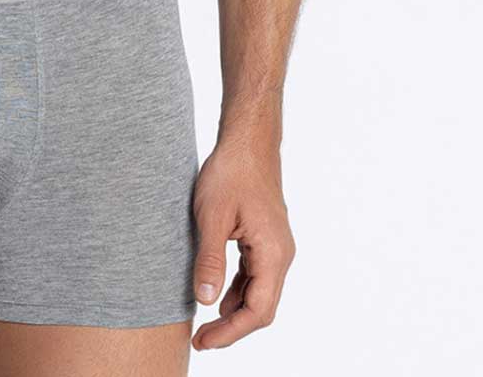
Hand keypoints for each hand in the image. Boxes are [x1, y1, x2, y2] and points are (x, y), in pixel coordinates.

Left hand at [190, 137, 295, 351]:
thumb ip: (210, 260)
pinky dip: (238, 291)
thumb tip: (206, 301)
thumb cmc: (231, 172)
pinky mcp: (266, 239)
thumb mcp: (212, 216)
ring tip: (205, 323)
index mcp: (273, 253)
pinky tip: (218, 296)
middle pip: (262, 307)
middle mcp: (281, 255)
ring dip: (234, 312)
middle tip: (201, 339)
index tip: (204, 340)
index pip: (258, 310)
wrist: (248, 141)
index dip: (231, 332)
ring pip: (259, 293)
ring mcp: (276, 247)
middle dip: (232, 327)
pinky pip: (255, 276)